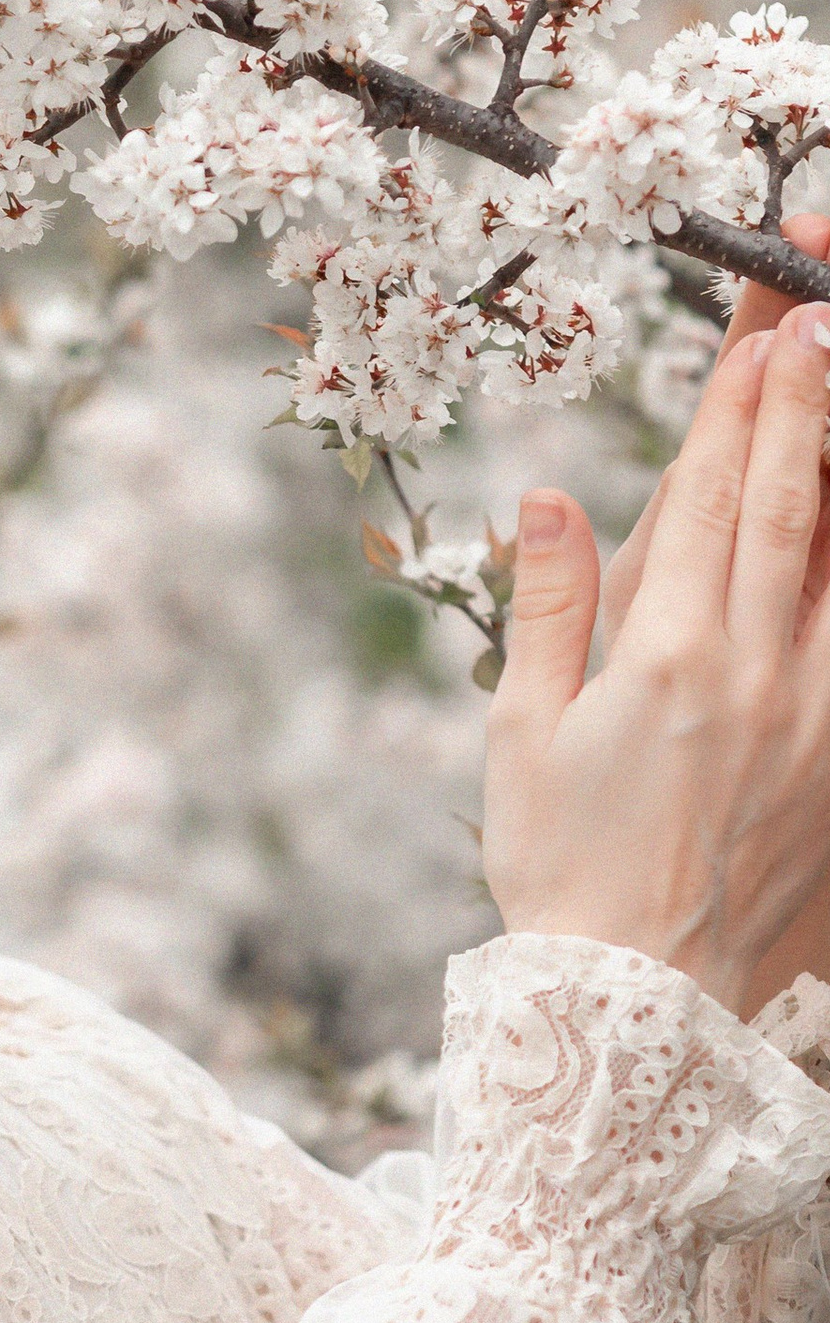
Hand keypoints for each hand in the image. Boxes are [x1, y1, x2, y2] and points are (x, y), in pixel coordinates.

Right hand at [482, 254, 829, 1019]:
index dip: (740, 409)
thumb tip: (548, 498)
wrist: (638, 996)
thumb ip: (548, 606)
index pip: (714, 501)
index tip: (763, 334)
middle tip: (824, 326)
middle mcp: (762, 674)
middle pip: (799, 509)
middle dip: (812, 407)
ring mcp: (820, 715)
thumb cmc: (559, 862)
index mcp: (668, 660)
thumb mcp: (523, 732)